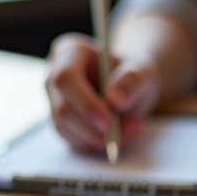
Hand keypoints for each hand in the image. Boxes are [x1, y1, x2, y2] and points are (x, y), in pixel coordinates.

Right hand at [45, 33, 159, 153]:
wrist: (131, 90)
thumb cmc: (132, 76)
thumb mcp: (142, 72)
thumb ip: (132, 80)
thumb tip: (116, 98)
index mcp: (70, 51)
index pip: (66, 78)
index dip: (85, 103)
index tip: (108, 122)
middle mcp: (54, 76)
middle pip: (62, 108)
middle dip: (93, 128)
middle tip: (122, 136)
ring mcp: (54, 100)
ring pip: (66, 128)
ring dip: (97, 138)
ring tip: (130, 131)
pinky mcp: (60, 122)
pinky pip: (72, 140)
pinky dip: (95, 144)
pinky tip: (118, 137)